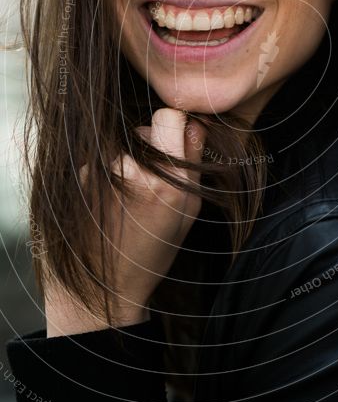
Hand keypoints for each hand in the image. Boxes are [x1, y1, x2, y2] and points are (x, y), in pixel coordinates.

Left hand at [45, 108, 206, 336]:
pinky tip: (107, 201)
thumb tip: (196, 121)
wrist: (102, 284)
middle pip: (144, 130)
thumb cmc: (152, 248)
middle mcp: (132, 172)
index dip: (172, 125)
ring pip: (121, 146)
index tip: (173, 138)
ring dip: (126, 161)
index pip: (169, 116)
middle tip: (149, 181)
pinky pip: (100, 159)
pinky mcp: (78, 178)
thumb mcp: (188, 210)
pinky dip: (105, 172)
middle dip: (150, 146)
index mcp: (167, 181)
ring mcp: (101, 173)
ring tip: (125, 197)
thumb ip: (193, 161)